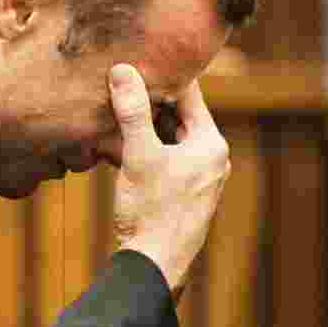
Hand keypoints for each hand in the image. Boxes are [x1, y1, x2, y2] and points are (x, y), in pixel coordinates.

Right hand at [107, 63, 230, 297]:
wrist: (154, 266)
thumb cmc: (151, 212)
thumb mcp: (139, 155)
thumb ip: (132, 111)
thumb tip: (123, 70)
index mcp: (210, 144)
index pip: (189, 96)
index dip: (162, 77)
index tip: (138, 60)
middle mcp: (212, 159)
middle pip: (179, 117)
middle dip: (150, 104)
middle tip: (120, 84)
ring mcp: (200, 178)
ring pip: (170, 139)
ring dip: (145, 128)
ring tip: (114, 113)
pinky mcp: (184, 194)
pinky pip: (166, 159)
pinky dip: (146, 150)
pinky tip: (119, 148)